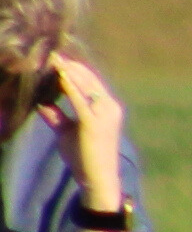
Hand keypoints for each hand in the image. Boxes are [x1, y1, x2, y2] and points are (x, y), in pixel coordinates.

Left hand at [35, 48, 124, 207]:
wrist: (97, 177)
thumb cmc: (84, 156)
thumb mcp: (67, 131)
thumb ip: (56, 116)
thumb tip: (41, 102)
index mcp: (107, 107)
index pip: (91, 83)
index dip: (75, 70)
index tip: (59, 60)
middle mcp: (110, 107)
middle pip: (90, 80)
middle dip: (71, 67)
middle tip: (54, 54)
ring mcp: (104, 114)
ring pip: (86, 86)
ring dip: (70, 72)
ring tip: (55, 60)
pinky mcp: (94, 122)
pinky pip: (81, 100)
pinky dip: (71, 86)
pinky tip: (61, 76)